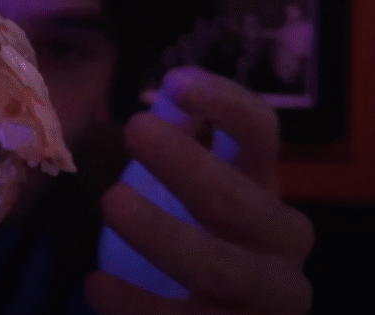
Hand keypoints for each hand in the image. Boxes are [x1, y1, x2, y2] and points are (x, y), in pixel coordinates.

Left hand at [87, 67, 313, 313]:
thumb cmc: (193, 235)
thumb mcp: (186, 186)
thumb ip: (178, 141)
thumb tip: (164, 94)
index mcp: (263, 186)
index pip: (261, 132)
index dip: (225, 103)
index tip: (174, 81)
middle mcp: (278, 239)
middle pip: (243, 200)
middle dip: (190, 165)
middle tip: (135, 129)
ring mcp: (266, 294)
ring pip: (223, 267)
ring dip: (165, 234)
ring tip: (112, 202)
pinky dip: (140, 306)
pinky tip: (96, 285)